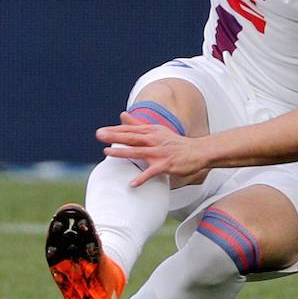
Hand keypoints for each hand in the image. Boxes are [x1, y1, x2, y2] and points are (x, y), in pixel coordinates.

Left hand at [96, 111, 211, 186]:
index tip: (101, 131)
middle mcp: (154, 140)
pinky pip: (152, 173)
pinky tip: (132, 183)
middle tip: (99, 135)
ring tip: (108, 153)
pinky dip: (142, 178)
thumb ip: (138, 124)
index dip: (115, 130)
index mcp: (151, 131)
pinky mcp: (166, 165)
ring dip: (122, 152)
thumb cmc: (175, 142)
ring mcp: (159, 153)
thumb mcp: (156, 130)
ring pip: (138, 152)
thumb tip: (122, 115)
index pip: (130, 130)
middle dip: (114, 136)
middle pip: (131, 137)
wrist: (197, 151)